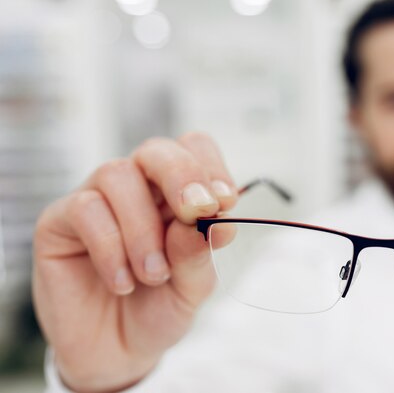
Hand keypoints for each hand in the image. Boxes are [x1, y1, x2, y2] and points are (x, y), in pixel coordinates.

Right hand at [33, 132, 236, 392]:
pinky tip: (122, 283)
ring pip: (118, 174)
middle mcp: (139, 190)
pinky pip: (84, 209)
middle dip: (181, 176)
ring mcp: (98, 201)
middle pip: (156, 151)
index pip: (194, 150)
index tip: (224, 202)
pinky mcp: (60, 221)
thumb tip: (204, 221)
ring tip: (153, 275)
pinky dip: (111, 247)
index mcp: (177, 195)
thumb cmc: (159, 309)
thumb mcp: (191, 291)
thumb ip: (198, 256)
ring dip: (143, 228)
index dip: (211, 167)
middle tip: (195, 212)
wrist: (118, 352)